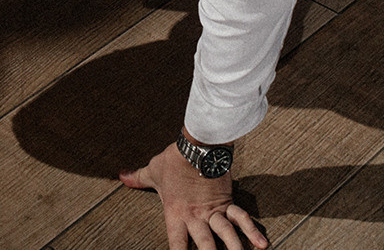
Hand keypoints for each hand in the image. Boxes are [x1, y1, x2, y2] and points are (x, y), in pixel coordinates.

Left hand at [119, 140, 266, 249]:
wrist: (198, 145)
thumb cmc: (174, 159)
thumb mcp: (153, 171)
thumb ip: (138, 178)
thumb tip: (122, 176)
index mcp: (175, 214)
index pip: (176, 244)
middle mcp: (196, 217)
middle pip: (204, 245)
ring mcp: (213, 211)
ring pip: (225, 235)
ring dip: (233, 249)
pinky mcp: (227, 201)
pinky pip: (241, 218)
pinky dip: (252, 231)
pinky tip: (262, 245)